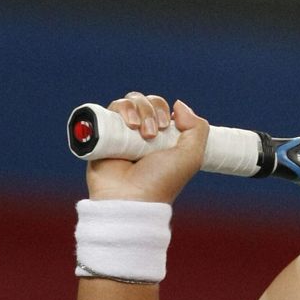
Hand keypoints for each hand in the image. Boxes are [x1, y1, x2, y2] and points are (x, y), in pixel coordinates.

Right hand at [85, 92, 208, 203]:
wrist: (131, 198)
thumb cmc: (162, 181)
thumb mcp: (192, 156)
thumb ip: (197, 127)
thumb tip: (178, 104)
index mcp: (160, 136)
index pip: (160, 107)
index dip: (163, 110)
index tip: (166, 125)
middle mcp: (140, 133)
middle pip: (145, 101)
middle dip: (151, 111)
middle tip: (152, 134)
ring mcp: (120, 133)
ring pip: (127, 102)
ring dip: (137, 110)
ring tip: (138, 131)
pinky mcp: (101, 136)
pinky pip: (108, 110)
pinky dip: (120, 109)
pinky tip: (128, 125)